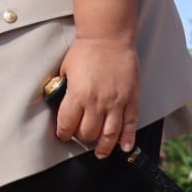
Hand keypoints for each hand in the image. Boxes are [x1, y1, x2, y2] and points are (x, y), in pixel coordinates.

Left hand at [53, 37, 139, 157]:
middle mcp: (97, 103)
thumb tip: (60, 101)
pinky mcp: (131, 99)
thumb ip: (64, 89)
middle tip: (81, 138)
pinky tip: (124, 147)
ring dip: (104, 147)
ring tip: (100, 153)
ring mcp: (116, 102)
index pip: (67, 125)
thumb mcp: (65, 70)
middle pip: (88, 133)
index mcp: (77, 96)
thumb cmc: (84, 51)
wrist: (108, 37)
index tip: (63, 135)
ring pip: (110, 134)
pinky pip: (130, 124)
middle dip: (82, 139)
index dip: (63, 133)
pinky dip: (127, 138)